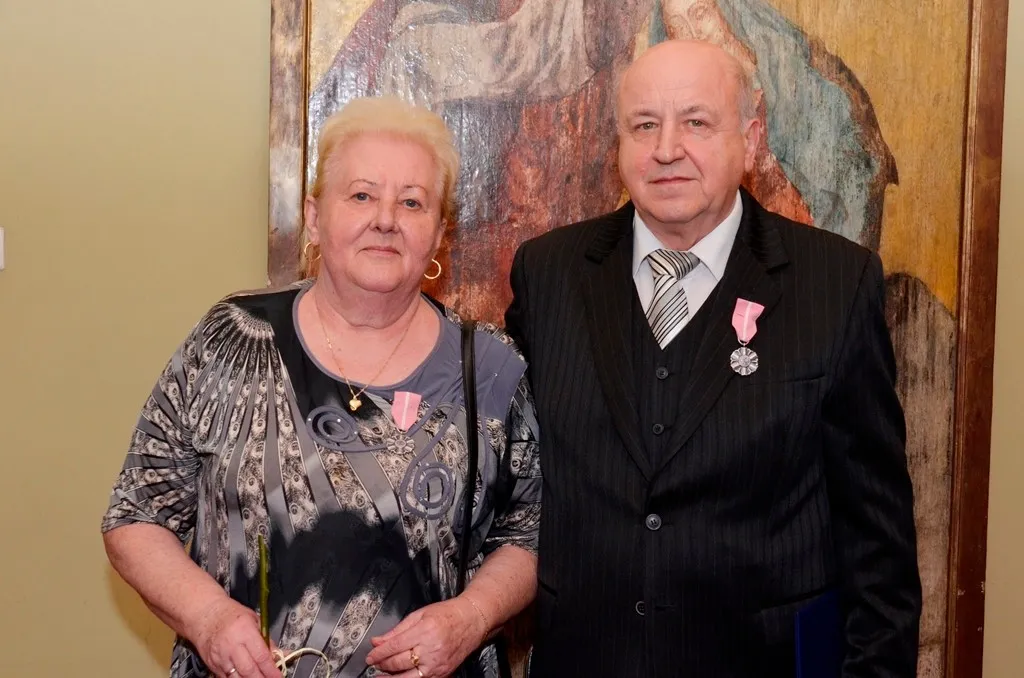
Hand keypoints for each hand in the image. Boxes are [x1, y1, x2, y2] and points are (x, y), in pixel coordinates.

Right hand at [188, 596, 282, 677]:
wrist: (204, 614)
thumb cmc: (230, 614)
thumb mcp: (254, 620)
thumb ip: (266, 639)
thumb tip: (279, 653)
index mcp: (245, 632)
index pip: (261, 656)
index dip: (271, 670)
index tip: (278, 675)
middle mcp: (232, 646)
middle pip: (249, 670)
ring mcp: (220, 657)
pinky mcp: (212, 664)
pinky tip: (243, 677)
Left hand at [365, 597, 488, 676]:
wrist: (472, 621)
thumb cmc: (448, 615)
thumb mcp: (420, 614)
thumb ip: (398, 629)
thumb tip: (378, 640)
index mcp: (425, 631)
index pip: (395, 646)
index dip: (379, 653)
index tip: (370, 656)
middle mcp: (431, 649)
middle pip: (399, 662)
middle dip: (382, 664)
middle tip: (374, 662)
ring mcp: (437, 663)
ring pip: (408, 677)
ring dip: (391, 677)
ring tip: (381, 675)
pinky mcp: (443, 673)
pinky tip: (399, 677)